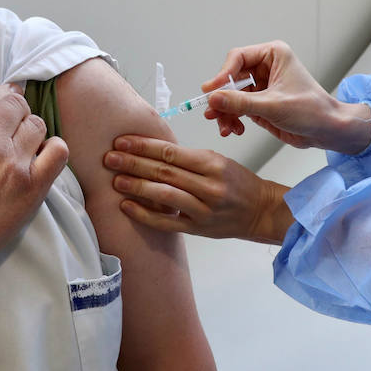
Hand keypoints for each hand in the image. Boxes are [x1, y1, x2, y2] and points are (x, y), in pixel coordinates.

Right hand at [0, 84, 68, 281]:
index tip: (3, 100)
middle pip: (15, 105)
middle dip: (15, 109)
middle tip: (13, 121)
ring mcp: (13, 164)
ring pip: (36, 124)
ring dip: (31, 129)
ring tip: (23, 142)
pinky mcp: (32, 185)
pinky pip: (58, 151)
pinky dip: (52, 148)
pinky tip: (41, 155)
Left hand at [103, 135, 292, 244]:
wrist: (261, 211)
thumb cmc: (237, 182)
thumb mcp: (218, 161)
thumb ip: (187, 159)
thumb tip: (149, 151)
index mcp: (212, 163)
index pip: (171, 152)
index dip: (143, 145)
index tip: (121, 140)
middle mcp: (208, 186)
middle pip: (164, 172)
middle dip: (133, 163)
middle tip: (109, 157)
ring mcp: (203, 210)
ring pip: (164, 196)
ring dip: (136, 187)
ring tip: (115, 180)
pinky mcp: (198, 229)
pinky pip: (167, 222)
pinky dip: (144, 214)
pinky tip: (126, 206)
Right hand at [202, 41, 370, 154]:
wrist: (327, 131)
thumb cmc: (312, 110)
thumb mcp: (273, 106)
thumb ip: (241, 102)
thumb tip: (213, 99)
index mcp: (273, 55)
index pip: (238, 58)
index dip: (222, 74)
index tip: (211, 91)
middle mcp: (265, 67)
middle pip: (231, 78)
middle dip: (222, 99)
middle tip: (212, 114)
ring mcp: (261, 86)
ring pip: (231, 95)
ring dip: (225, 112)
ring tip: (225, 128)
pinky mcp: (259, 103)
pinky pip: (237, 108)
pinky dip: (232, 119)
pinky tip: (235, 130)